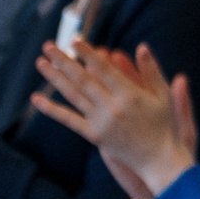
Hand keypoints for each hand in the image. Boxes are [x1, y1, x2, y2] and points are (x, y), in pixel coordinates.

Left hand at [30, 40, 197, 197]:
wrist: (157, 158)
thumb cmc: (163, 123)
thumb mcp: (163, 94)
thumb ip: (151, 70)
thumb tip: (141, 46)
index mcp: (130, 95)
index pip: (104, 69)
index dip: (88, 54)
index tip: (75, 40)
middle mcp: (112, 107)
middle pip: (83, 79)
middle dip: (64, 61)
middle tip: (47, 45)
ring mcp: (101, 122)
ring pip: (73, 96)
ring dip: (54, 78)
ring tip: (40, 63)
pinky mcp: (94, 135)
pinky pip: (69, 120)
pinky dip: (51, 109)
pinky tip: (36, 99)